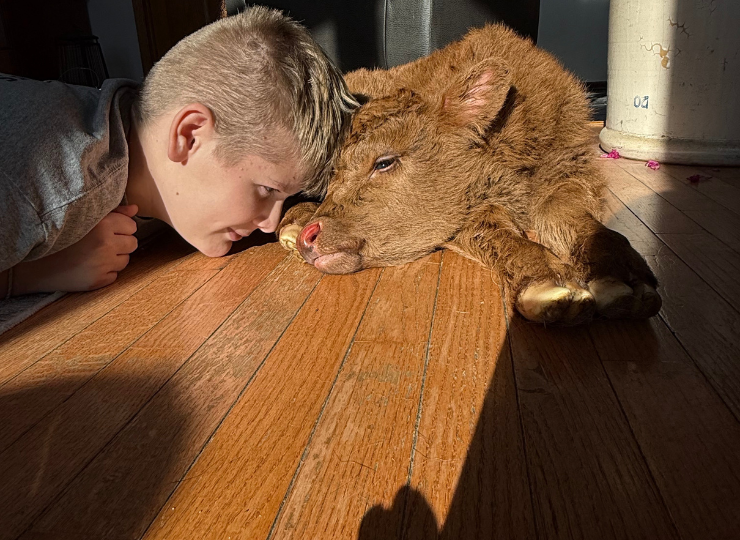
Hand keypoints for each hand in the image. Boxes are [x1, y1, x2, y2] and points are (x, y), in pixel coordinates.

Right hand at [13, 205, 138, 293]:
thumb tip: (136, 209)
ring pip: (125, 260)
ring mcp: (102, 265)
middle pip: (133, 243)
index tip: (107, 229)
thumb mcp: (84, 218)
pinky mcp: (98, 281)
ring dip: (114, 257)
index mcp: (102, 225)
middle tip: (101, 242)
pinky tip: (89, 266)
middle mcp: (105, 245)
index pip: (132, 225)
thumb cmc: (60, 236)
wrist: (34, 265)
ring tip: (94, 254)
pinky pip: (114, 275)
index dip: (121, 227)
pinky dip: (106, 271)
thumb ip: (113, 212)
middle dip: (121, 242)